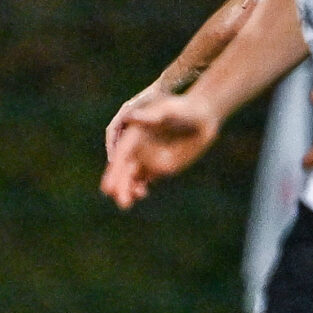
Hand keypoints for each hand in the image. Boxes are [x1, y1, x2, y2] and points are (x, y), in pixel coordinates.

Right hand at [101, 93, 222, 208]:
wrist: (202, 117)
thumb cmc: (185, 109)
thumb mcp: (169, 111)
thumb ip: (151, 116)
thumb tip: (130, 115)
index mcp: (133, 135)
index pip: (120, 157)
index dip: (114, 172)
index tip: (109, 186)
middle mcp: (136, 149)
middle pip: (123, 171)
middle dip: (119, 186)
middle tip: (121, 201)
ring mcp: (147, 158)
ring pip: (131, 178)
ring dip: (127, 190)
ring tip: (126, 203)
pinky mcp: (159, 166)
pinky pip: (144, 180)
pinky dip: (139, 188)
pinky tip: (142, 193)